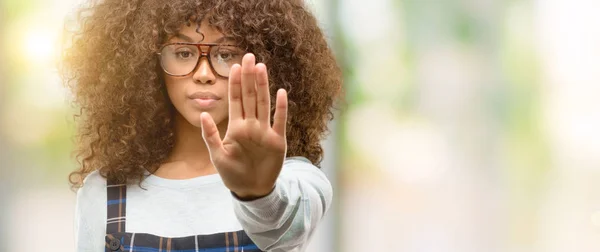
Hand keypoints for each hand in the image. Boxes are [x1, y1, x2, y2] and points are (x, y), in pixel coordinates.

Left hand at [200, 53, 287, 199]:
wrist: (251, 190)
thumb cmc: (232, 174)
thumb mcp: (217, 156)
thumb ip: (210, 135)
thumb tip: (202, 113)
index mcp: (236, 127)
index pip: (235, 100)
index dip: (235, 83)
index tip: (234, 65)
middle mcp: (251, 125)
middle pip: (250, 96)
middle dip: (249, 77)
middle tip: (249, 57)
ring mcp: (265, 132)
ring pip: (264, 104)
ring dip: (263, 86)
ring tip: (261, 68)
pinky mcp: (277, 141)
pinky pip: (280, 121)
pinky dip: (281, 108)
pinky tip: (281, 93)